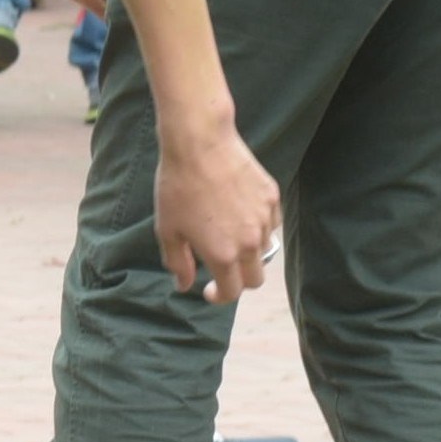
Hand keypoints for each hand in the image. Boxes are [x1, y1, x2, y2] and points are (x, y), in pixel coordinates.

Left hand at [153, 115, 282, 303]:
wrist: (199, 145)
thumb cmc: (177, 187)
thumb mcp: (167, 229)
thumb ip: (178, 262)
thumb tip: (184, 284)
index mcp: (223, 254)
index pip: (231, 291)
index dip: (219, 296)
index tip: (209, 291)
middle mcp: (250, 242)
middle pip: (256, 279)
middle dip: (239, 280)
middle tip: (221, 268)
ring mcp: (265, 220)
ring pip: (265, 250)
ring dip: (248, 251)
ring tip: (225, 231)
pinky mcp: (273, 198)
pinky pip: (271, 223)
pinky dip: (258, 226)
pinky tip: (238, 211)